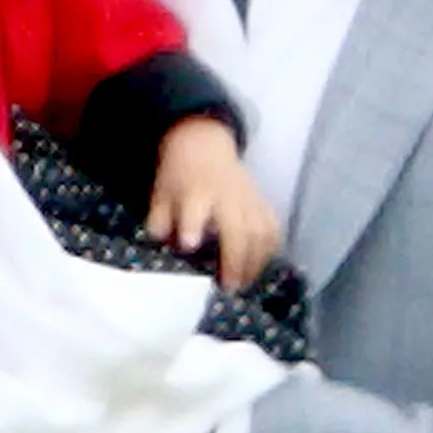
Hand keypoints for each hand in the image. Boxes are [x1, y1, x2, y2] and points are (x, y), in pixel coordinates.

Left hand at [147, 115, 281, 289]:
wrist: (203, 146)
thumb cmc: (180, 177)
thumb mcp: (161, 195)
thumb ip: (159, 221)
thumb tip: (162, 241)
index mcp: (196, 192)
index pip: (194, 210)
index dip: (191, 226)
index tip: (188, 244)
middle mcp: (226, 196)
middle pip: (237, 228)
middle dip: (235, 259)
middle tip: (228, 287)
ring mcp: (248, 199)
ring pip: (260, 232)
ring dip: (255, 262)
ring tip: (243, 284)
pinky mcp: (262, 202)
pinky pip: (273, 228)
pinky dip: (270, 250)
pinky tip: (260, 266)